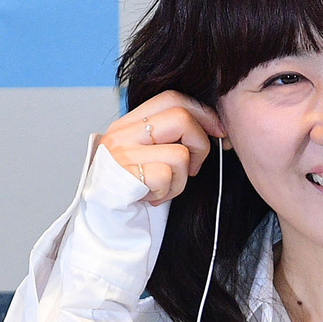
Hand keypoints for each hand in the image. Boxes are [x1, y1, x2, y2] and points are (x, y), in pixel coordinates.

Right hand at [100, 91, 223, 205]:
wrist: (104, 223)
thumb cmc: (134, 192)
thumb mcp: (150, 156)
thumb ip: (170, 138)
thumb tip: (215, 129)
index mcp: (127, 125)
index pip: (171, 98)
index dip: (202, 112)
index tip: (218, 131)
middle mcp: (121, 134)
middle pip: (180, 118)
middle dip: (201, 145)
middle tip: (194, 168)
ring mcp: (121, 154)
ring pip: (180, 154)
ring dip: (182, 178)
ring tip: (164, 188)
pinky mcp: (124, 176)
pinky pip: (167, 176)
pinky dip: (168, 192)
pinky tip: (153, 197)